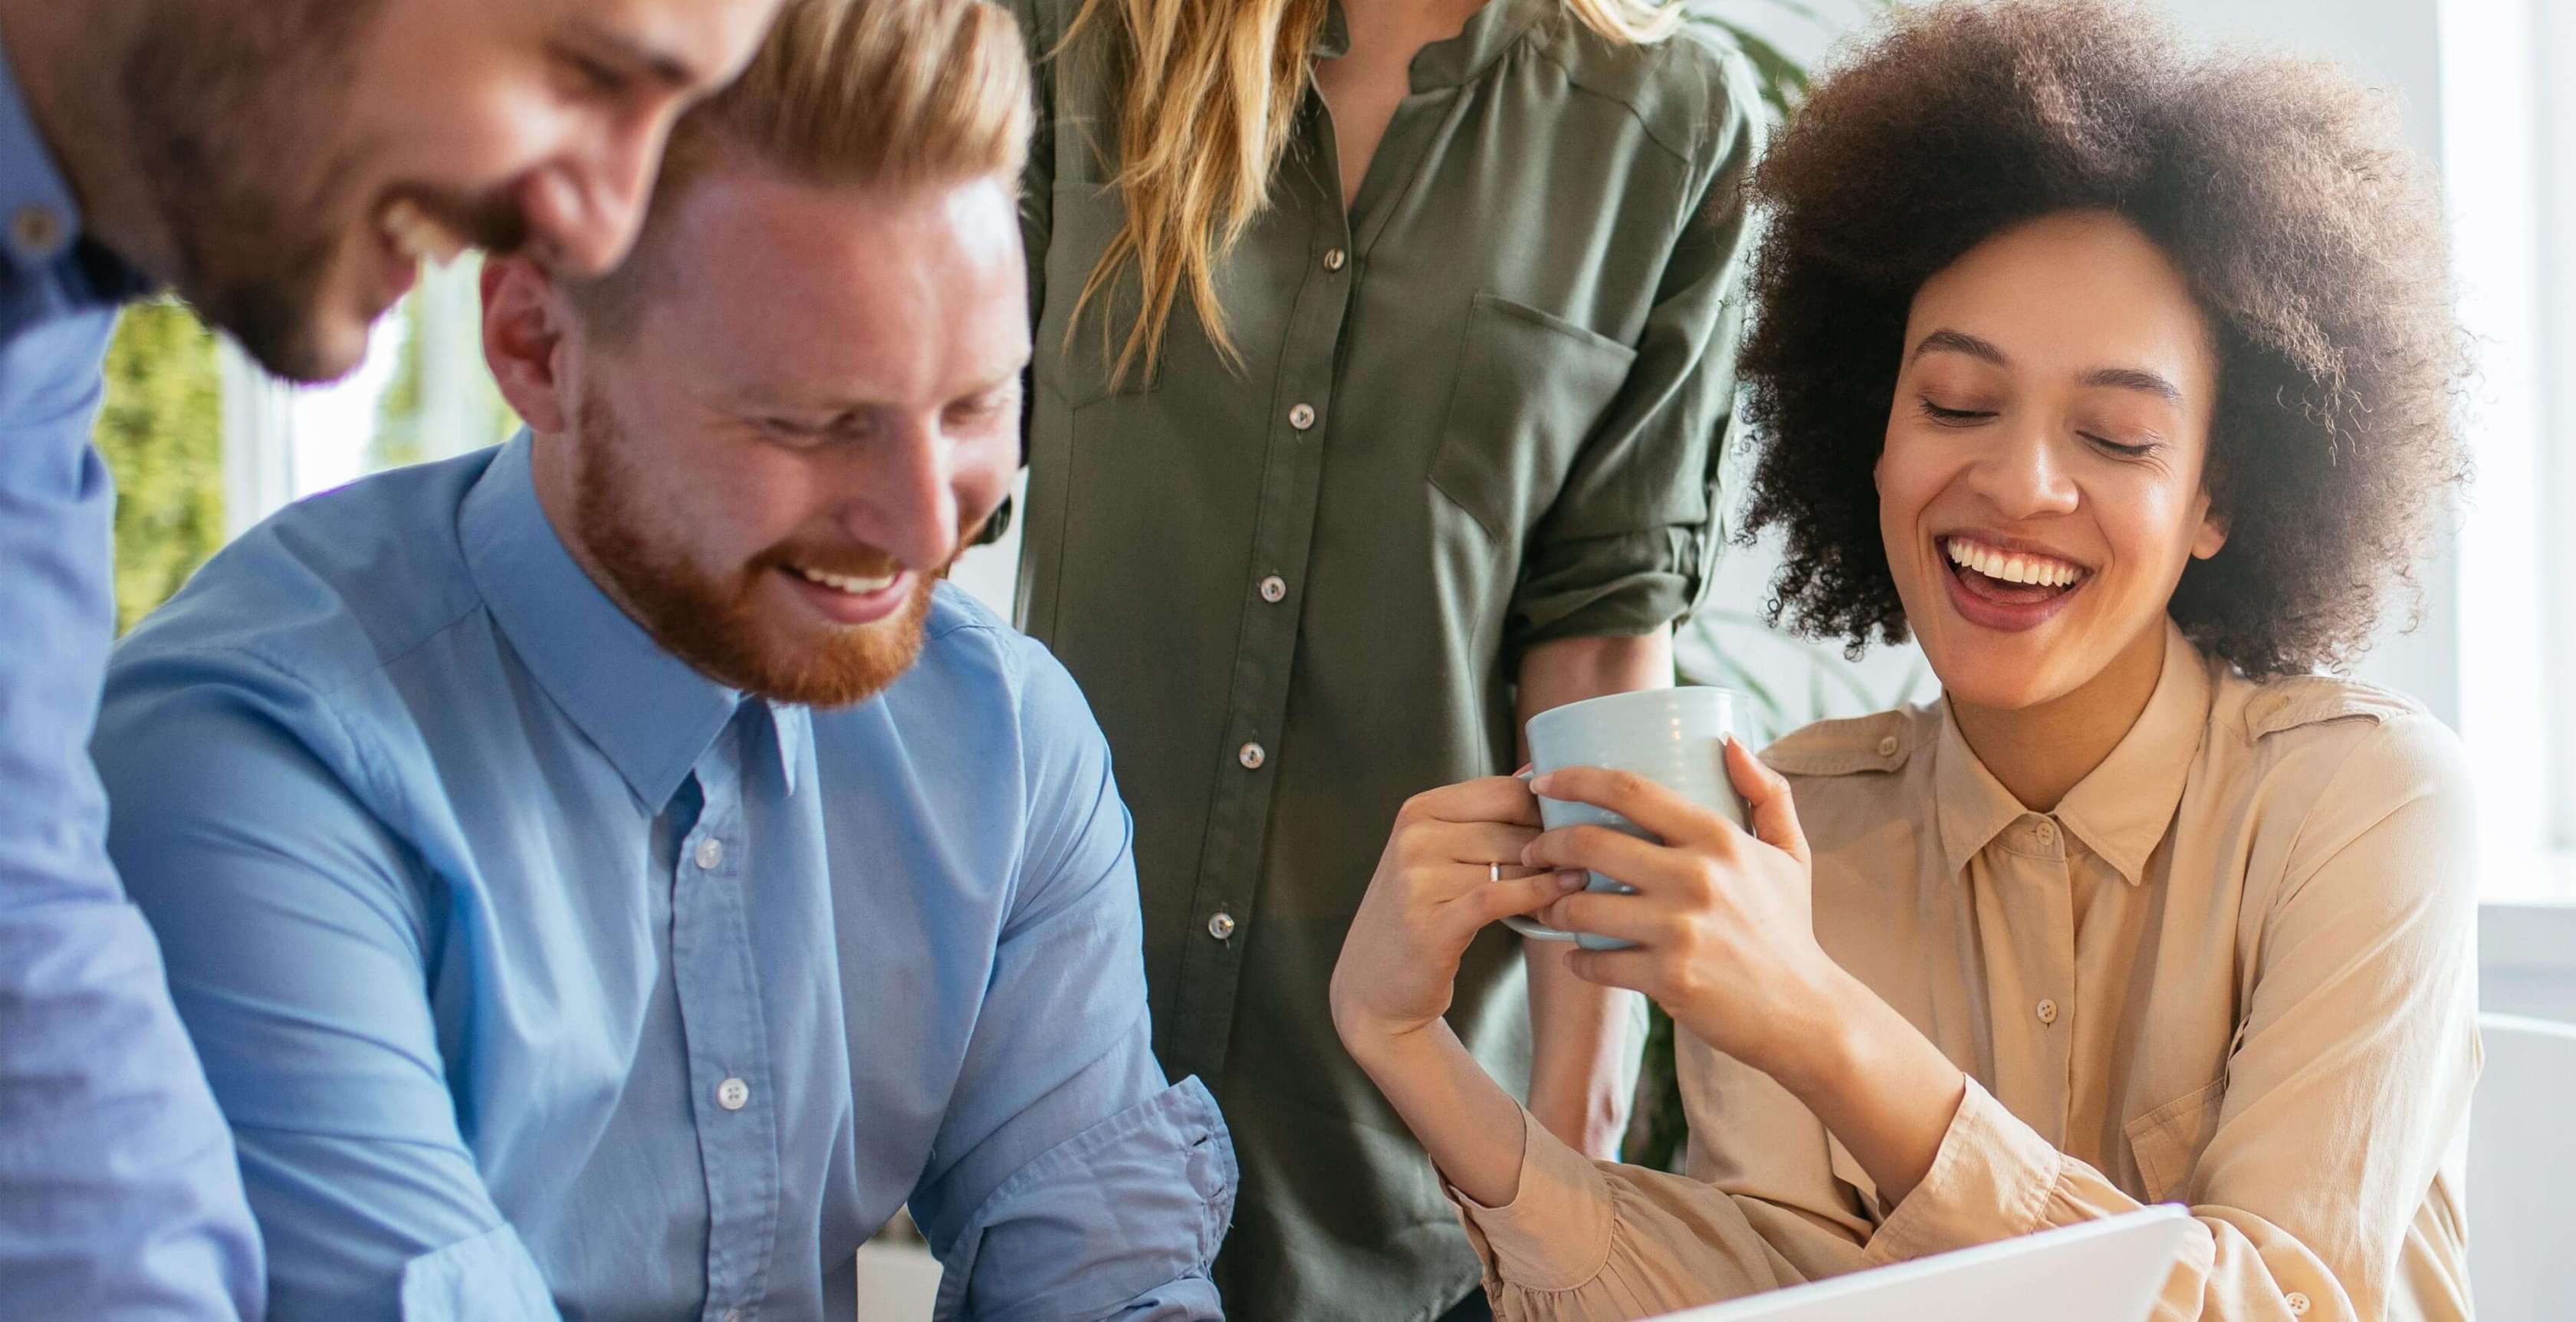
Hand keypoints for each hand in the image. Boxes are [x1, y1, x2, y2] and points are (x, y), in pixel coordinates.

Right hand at [1331, 777, 1588, 1055]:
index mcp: (1420, 810)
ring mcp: (1417, 879)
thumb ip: (1483, 821)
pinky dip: (1538, 895)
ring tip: (1590, 879)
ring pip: (1511, 862)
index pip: (1503, 791)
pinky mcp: (1429, 922)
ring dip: (1555, 872)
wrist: (1375, 985)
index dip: (1550, 808)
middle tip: (1599, 858)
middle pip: (1512, 827)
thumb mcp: (1440, 855)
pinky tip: (1566, 897)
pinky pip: (1499, 897)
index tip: (1583, 825)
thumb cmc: (1422, 914)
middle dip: (1558, 844)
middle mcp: (1414, 837)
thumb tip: (1539, 777)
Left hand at [1521, 738, 1850, 1078]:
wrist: (1805, 1013)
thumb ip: (1766, 792)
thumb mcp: (1790, 854)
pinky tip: (1579, 956)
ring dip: (1553, 906)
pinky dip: (1578, 961)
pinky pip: (1596, 962)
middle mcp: (1696, 878)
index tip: (1543, 783)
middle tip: (1534, 851)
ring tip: (1550, 906)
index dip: (1575, 779)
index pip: (1630, 790)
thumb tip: (1731, 739)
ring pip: (1581, 907)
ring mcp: (1679, 930)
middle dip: (1546, 845)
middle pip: (1590, 844)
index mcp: (1718, 838)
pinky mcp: (1667, 979)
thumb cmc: (1788, 928)